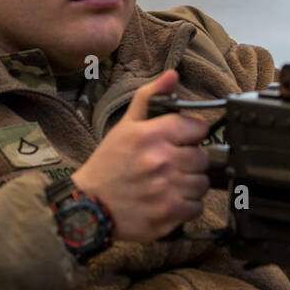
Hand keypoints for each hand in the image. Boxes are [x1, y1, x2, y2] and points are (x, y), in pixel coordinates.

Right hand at [70, 69, 212, 242]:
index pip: (198, 127)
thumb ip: (149, 97)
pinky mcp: (167, 215)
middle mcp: (160, 160)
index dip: (191, 134)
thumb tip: (172, 75)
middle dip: (190, 161)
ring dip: (190, 184)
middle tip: (171, 165)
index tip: (182, 141)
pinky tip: (169, 200)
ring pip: (202, 183)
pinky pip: (197, 207)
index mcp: (151, 135)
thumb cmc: (109, 164)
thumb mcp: (125, 126)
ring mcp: (165, 189)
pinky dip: (187, 206)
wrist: (86, 206)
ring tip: (169, 184)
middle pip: (203, 157)